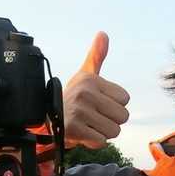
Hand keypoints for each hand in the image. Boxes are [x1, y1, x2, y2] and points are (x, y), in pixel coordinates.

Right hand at [63, 32, 130, 148]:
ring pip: (114, 131)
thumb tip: (103, 33)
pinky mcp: (75, 130)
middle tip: (94, 116)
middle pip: (123, 116)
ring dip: (103, 132)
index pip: (125, 99)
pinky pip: (101, 141)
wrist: (48, 120)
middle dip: (111, 120)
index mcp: (91, 80)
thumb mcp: (85, 75)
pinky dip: (94, 142)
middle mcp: (85, 93)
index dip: (114, 105)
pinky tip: (83, 133)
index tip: (99, 103)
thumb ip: (96, 56)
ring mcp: (79, 112)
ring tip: (88, 124)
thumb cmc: (74, 97)